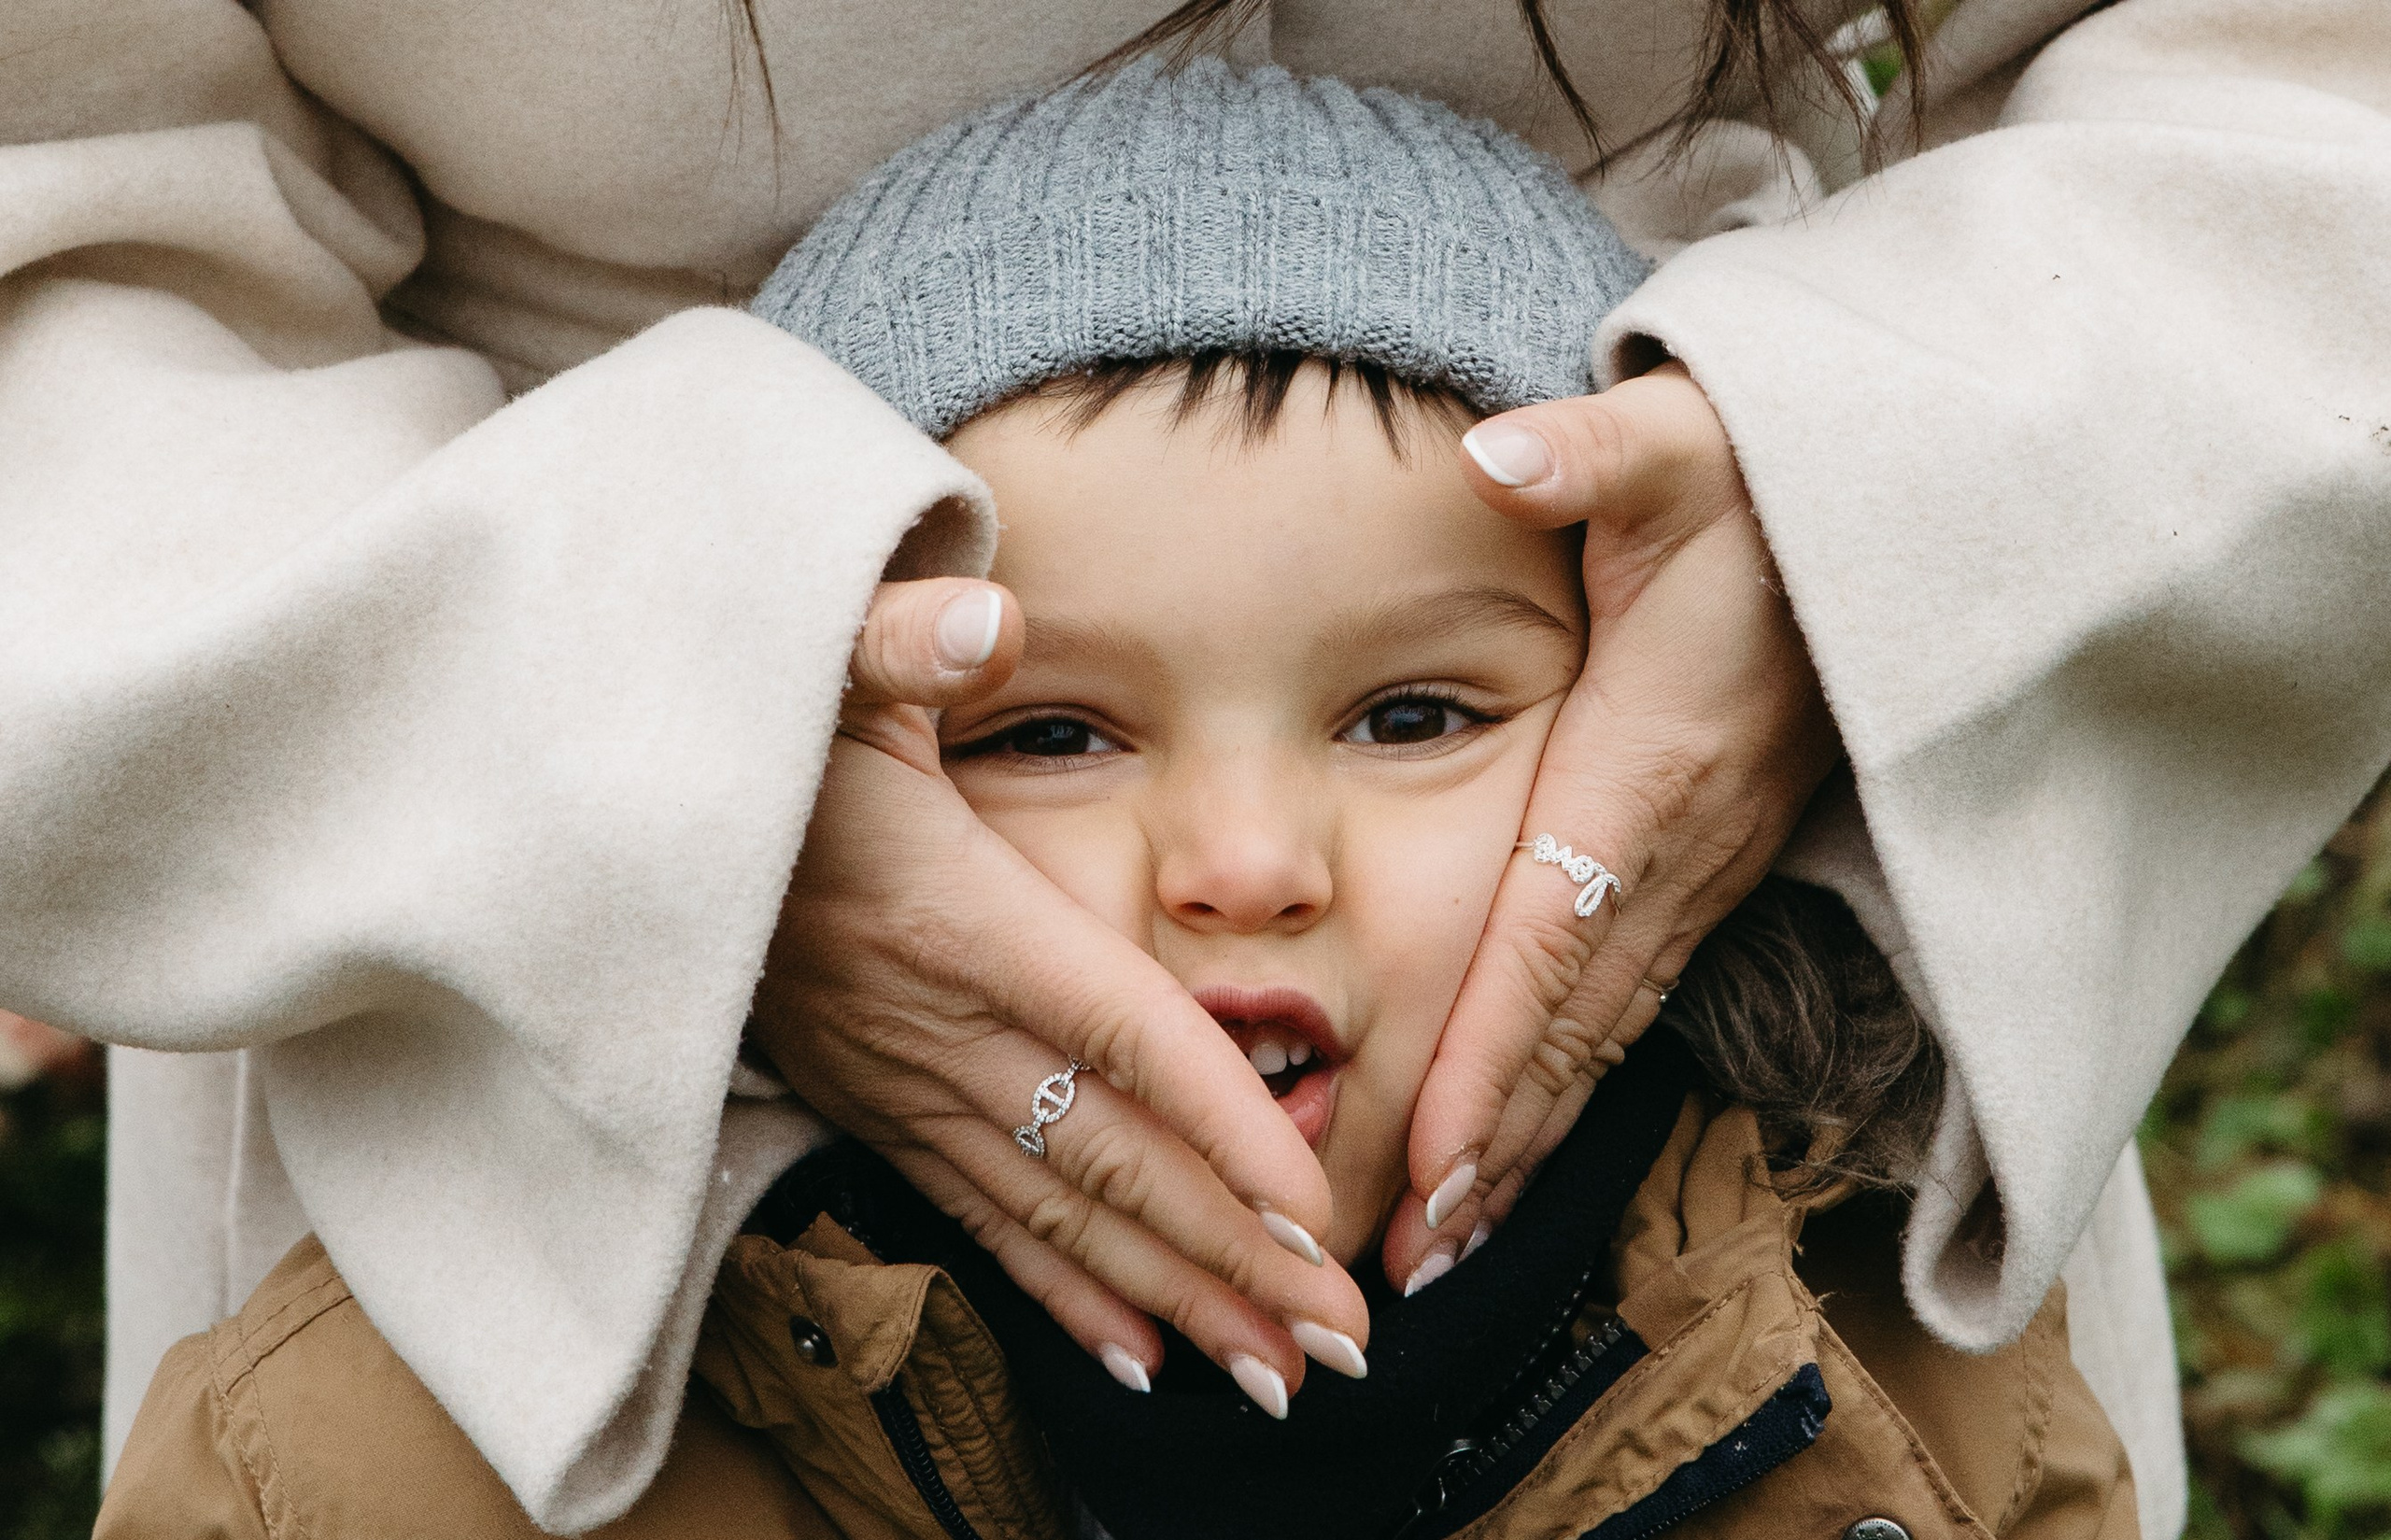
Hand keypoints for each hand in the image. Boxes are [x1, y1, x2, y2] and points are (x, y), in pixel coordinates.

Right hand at [751, 578, 1368, 1412]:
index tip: (1314, 1212)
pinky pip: (983, 1220)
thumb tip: (987, 618)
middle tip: (1343, 1349)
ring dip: (1174, 1300)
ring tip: (1279, 1376)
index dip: (1219, 1124)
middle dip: (1235, 1259)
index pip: (1118, 1032)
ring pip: (1059, 1216)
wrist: (622, 830)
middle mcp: (938, 1025)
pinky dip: (1064, 1294)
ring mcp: (905, 1083)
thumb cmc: (753, 737)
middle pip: (1112, 1158)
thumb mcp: (816, 663)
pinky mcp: (878, 1108)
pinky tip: (1140, 1357)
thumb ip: (902, 641)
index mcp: (956, 918)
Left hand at [1385, 364, 1842, 1290]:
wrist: (1893, 505)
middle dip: (1494, 1143)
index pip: (1552, 937)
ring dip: (1532, 1134)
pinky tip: (1526, 1128)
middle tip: (1411, 1255)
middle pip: (1575, 1023)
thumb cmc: (1763, 473)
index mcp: (1652, 759)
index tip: (1427, 1163)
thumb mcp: (1679, 445)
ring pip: (1609, 1027)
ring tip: (1453, 1233)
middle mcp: (1685, 839)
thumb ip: (1590, 457)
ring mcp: (1712, 860)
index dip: (1488, 1056)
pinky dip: (1575, 1073)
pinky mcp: (1719, 858)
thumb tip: (1495, 453)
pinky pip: (1636, 992)